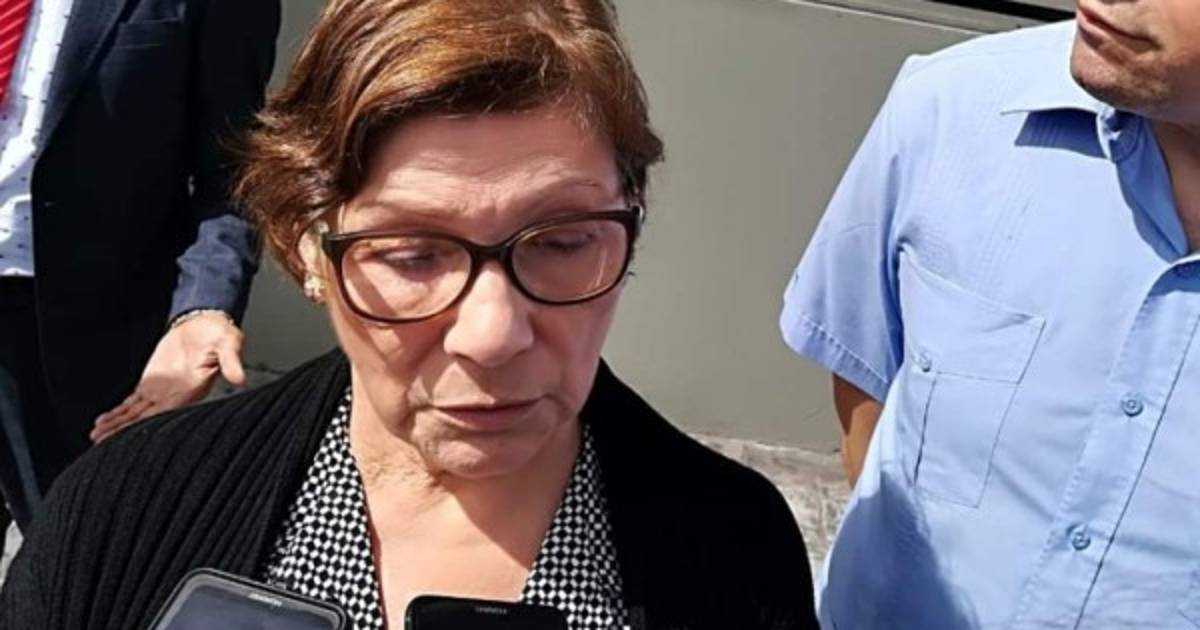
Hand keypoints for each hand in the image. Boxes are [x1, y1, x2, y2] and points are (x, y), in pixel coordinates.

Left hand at [92, 312, 245, 443]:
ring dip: (118, 425)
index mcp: (191, 389)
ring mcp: (162, 392)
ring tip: (97, 436)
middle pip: (146, 418)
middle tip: (103, 442)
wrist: (204, 323)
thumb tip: (239, 379)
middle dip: (124, 431)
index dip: (147, 424)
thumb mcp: (228, 343)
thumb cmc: (219, 333)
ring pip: (136, 414)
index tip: (131, 436)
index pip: (166, 412)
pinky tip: (105, 421)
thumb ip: (231, 360)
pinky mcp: (152, 384)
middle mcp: (175, 396)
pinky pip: (133, 402)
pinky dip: (119, 412)